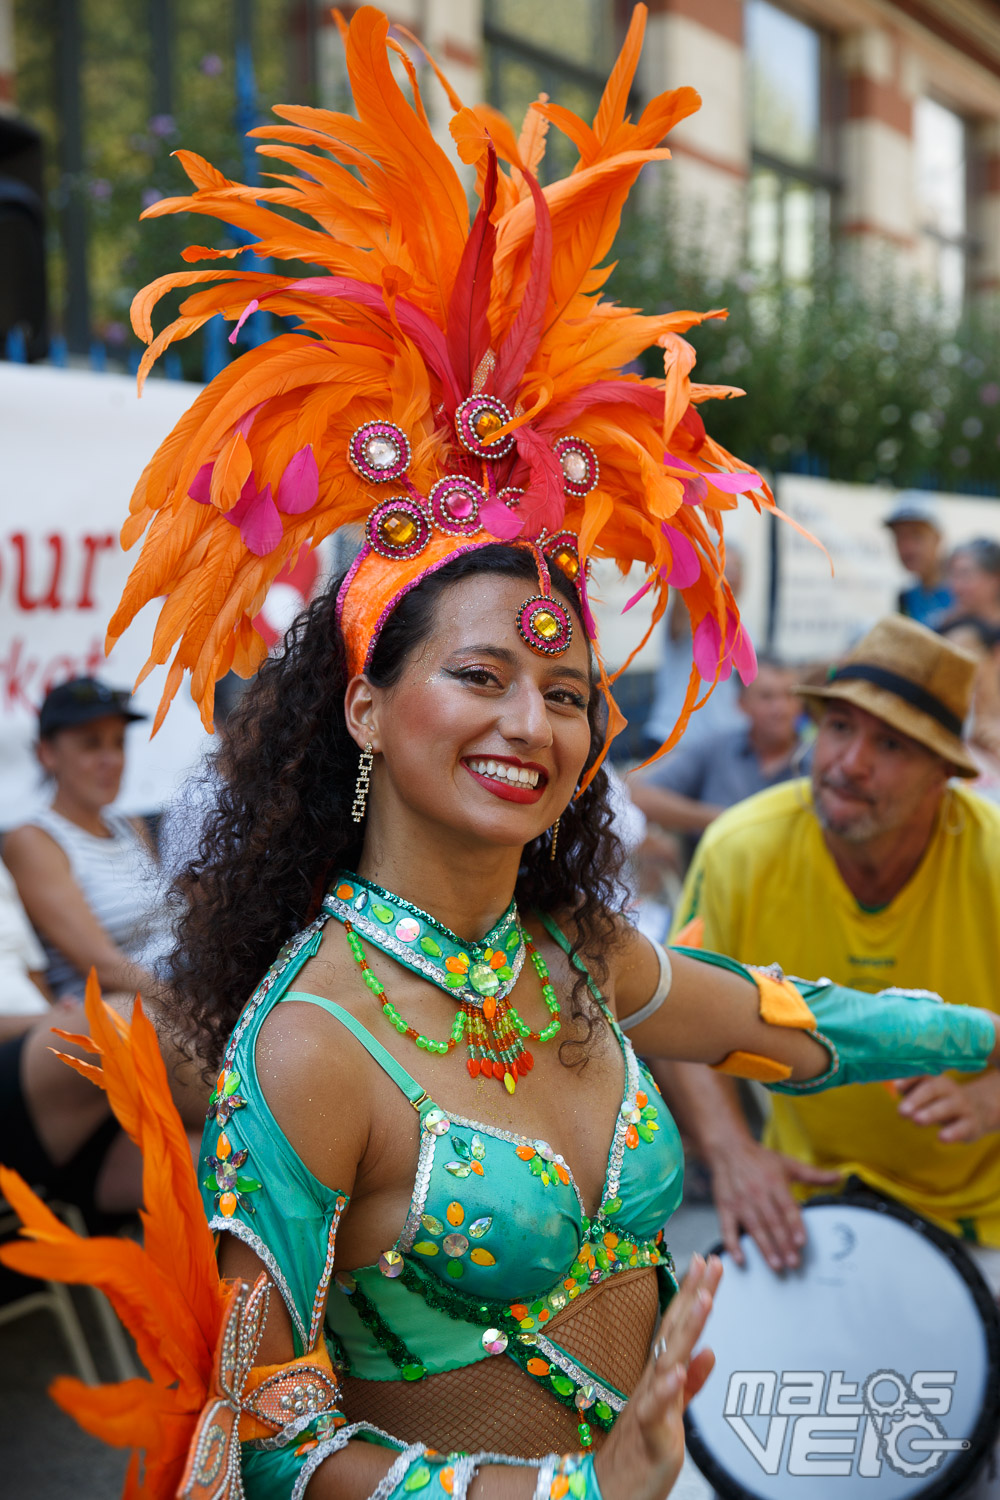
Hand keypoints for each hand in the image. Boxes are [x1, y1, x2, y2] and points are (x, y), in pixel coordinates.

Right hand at [596, 1254, 721, 1499]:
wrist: (610, 1492)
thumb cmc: (640, 1451)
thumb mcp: (672, 1412)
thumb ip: (692, 1383)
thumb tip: (711, 1351)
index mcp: (660, 1377)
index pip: (678, 1327)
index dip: (693, 1294)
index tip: (707, 1262)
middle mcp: (652, 1383)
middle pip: (675, 1332)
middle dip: (693, 1295)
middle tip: (709, 1262)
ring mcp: (649, 1406)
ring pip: (668, 1362)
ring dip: (685, 1330)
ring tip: (703, 1300)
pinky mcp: (649, 1436)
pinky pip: (655, 1411)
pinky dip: (666, 1390)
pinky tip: (677, 1371)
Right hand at [707, 1137, 840, 1270]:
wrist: (728, 1149)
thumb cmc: (761, 1159)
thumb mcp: (789, 1164)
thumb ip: (814, 1175)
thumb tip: (840, 1177)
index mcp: (774, 1182)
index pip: (787, 1207)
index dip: (794, 1225)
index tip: (801, 1242)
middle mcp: (757, 1193)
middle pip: (772, 1222)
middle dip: (783, 1244)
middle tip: (793, 1262)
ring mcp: (739, 1202)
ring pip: (754, 1228)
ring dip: (765, 1248)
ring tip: (776, 1264)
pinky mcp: (725, 1207)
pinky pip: (727, 1229)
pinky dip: (733, 1244)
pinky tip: (741, 1259)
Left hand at [895, 1073, 999, 1143]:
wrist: (978, 1111)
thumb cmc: (941, 1101)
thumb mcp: (927, 1093)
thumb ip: (910, 1089)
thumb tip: (895, 1085)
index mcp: (935, 1079)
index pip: (922, 1074)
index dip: (909, 1079)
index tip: (897, 1086)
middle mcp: (949, 1089)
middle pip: (932, 1089)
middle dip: (916, 1099)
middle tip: (902, 1111)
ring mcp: (962, 1106)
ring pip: (947, 1107)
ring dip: (931, 1113)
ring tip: (917, 1120)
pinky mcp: (972, 1124)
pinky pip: (963, 1127)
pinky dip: (953, 1132)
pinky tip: (942, 1138)